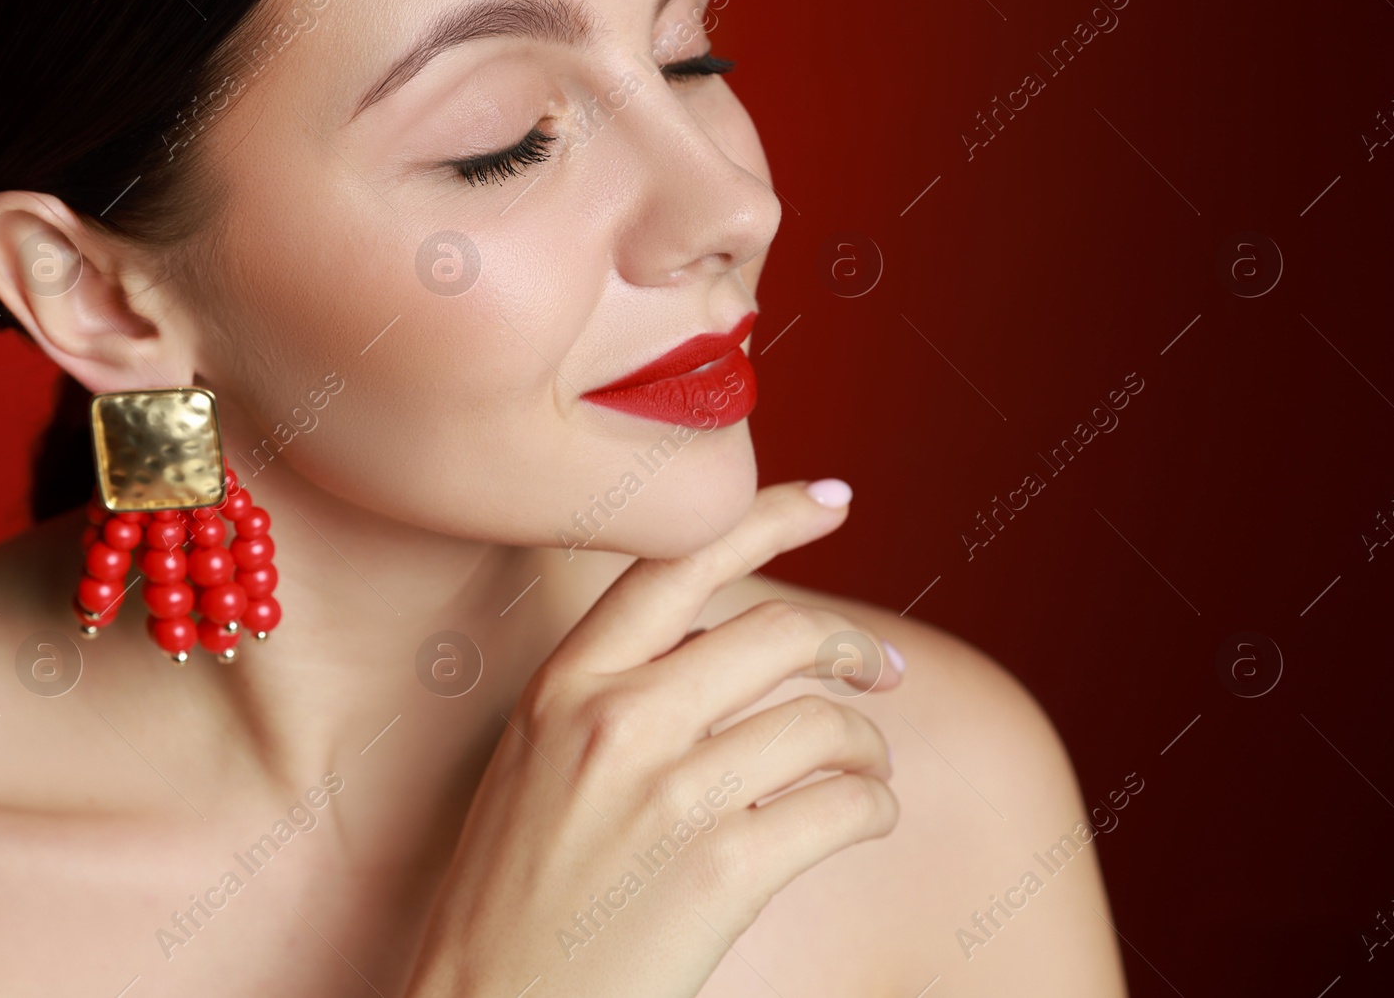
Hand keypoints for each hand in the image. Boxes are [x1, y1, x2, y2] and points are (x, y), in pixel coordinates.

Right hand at [403, 479, 900, 997]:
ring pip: (823, 723)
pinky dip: (874, 807)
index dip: (767, 516)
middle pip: (779, 633)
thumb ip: (618, 691)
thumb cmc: (515, 893)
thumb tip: (729, 639)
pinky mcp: (722, 873)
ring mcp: (670, 796)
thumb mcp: (537, 763)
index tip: (832, 500)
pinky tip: (863, 817)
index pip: (677, 563)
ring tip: (869, 767)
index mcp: (564, 685)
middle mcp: (615, 722)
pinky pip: (843, 807)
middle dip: (850, 645)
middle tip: (878, 669)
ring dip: (869, 742)